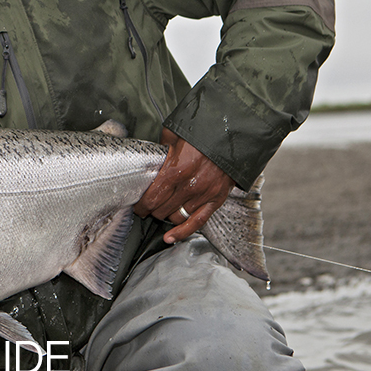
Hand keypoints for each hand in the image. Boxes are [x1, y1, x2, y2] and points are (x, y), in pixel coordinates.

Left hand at [134, 128, 234, 243]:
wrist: (232, 132)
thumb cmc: (202, 132)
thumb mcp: (173, 134)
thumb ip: (160, 150)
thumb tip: (149, 161)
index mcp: (176, 169)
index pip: (152, 197)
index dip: (141, 205)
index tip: (137, 206)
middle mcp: (190, 185)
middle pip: (162, 210)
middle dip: (151, 211)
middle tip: (146, 208)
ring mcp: (204, 194)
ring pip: (177, 217)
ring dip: (166, 216)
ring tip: (161, 212)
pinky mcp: (216, 199)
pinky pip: (197, 222)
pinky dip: (182, 232)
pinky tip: (170, 238)